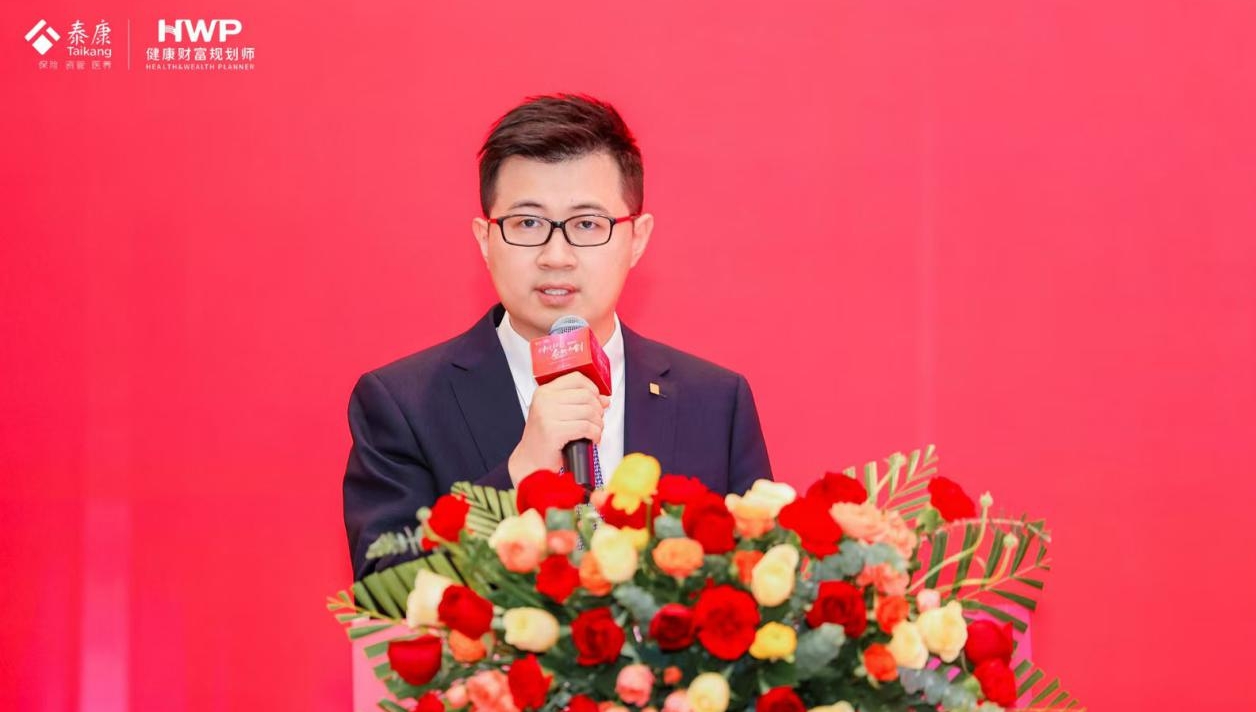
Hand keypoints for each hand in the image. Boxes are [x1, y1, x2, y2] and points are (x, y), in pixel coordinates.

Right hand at [508, 372, 610, 486]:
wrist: (531, 461)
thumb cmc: (544, 438)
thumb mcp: (558, 414)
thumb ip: (580, 403)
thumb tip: (604, 399)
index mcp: (544, 392)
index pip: (576, 378)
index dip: (592, 389)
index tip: (596, 400)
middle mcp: (544, 400)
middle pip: (586, 395)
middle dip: (598, 410)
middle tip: (596, 421)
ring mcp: (547, 415)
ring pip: (589, 412)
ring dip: (598, 424)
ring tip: (594, 432)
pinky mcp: (553, 431)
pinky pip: (586, 427)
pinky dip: (595, 434)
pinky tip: (592, 439)